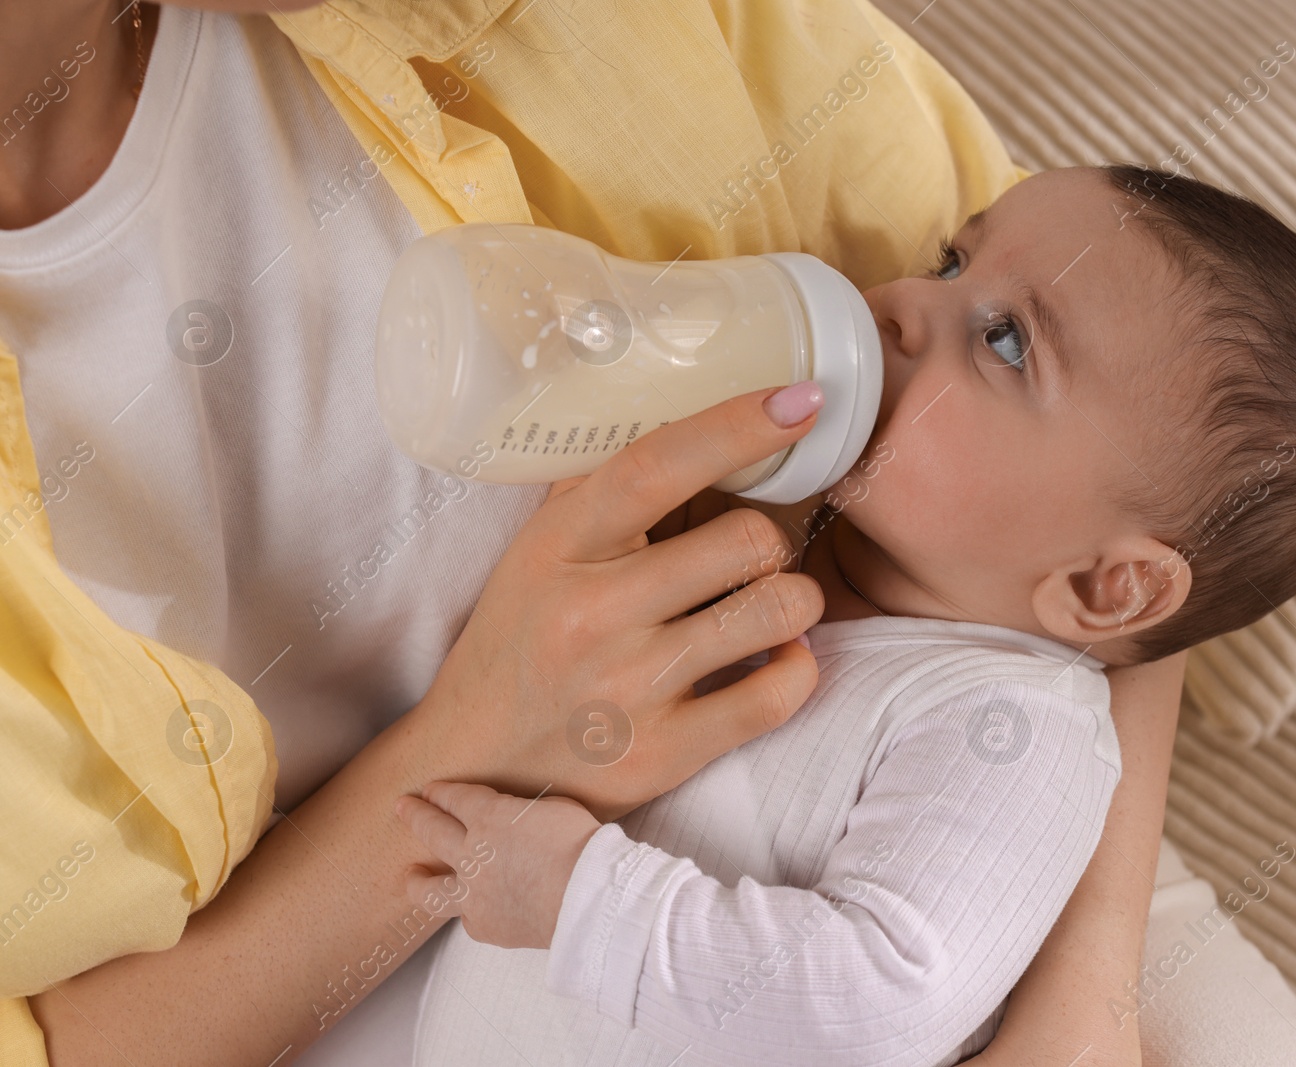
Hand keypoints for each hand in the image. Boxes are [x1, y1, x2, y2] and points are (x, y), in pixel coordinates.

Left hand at [397, 782, 600, 949]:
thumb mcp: (558, 808)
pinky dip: (469, 912)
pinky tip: (470, 911)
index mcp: (491, 817)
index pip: (456, 799)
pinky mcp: (484, 925)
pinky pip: (468, 918)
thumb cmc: (582, 846)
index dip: (442, 793)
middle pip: (433, 831)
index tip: (431, 790)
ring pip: (431, 889)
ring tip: (411, 875)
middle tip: (403, 808)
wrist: (586, 898)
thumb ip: (529, 813)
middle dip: (416, 816)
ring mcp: (473, 893)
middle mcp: (472, 854)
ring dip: (418, 880)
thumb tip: (523, 819)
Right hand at [413, 383, 827, 819]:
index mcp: (559, 546)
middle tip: (751, 557)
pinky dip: (796, 669)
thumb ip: (601, 488)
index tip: (799, 400)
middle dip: (768, 541)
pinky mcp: (663, 754)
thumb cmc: (520, 642)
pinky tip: (772, 660)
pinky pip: (778, 694)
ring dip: (793, 601)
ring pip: (778, 610)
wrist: (474, 769)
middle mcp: (593, 614)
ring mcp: (629, 689)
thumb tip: (691, 414)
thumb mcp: (537, 551)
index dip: (738, 425)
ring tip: (766, 606)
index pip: (658, 464)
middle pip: (748, 539)